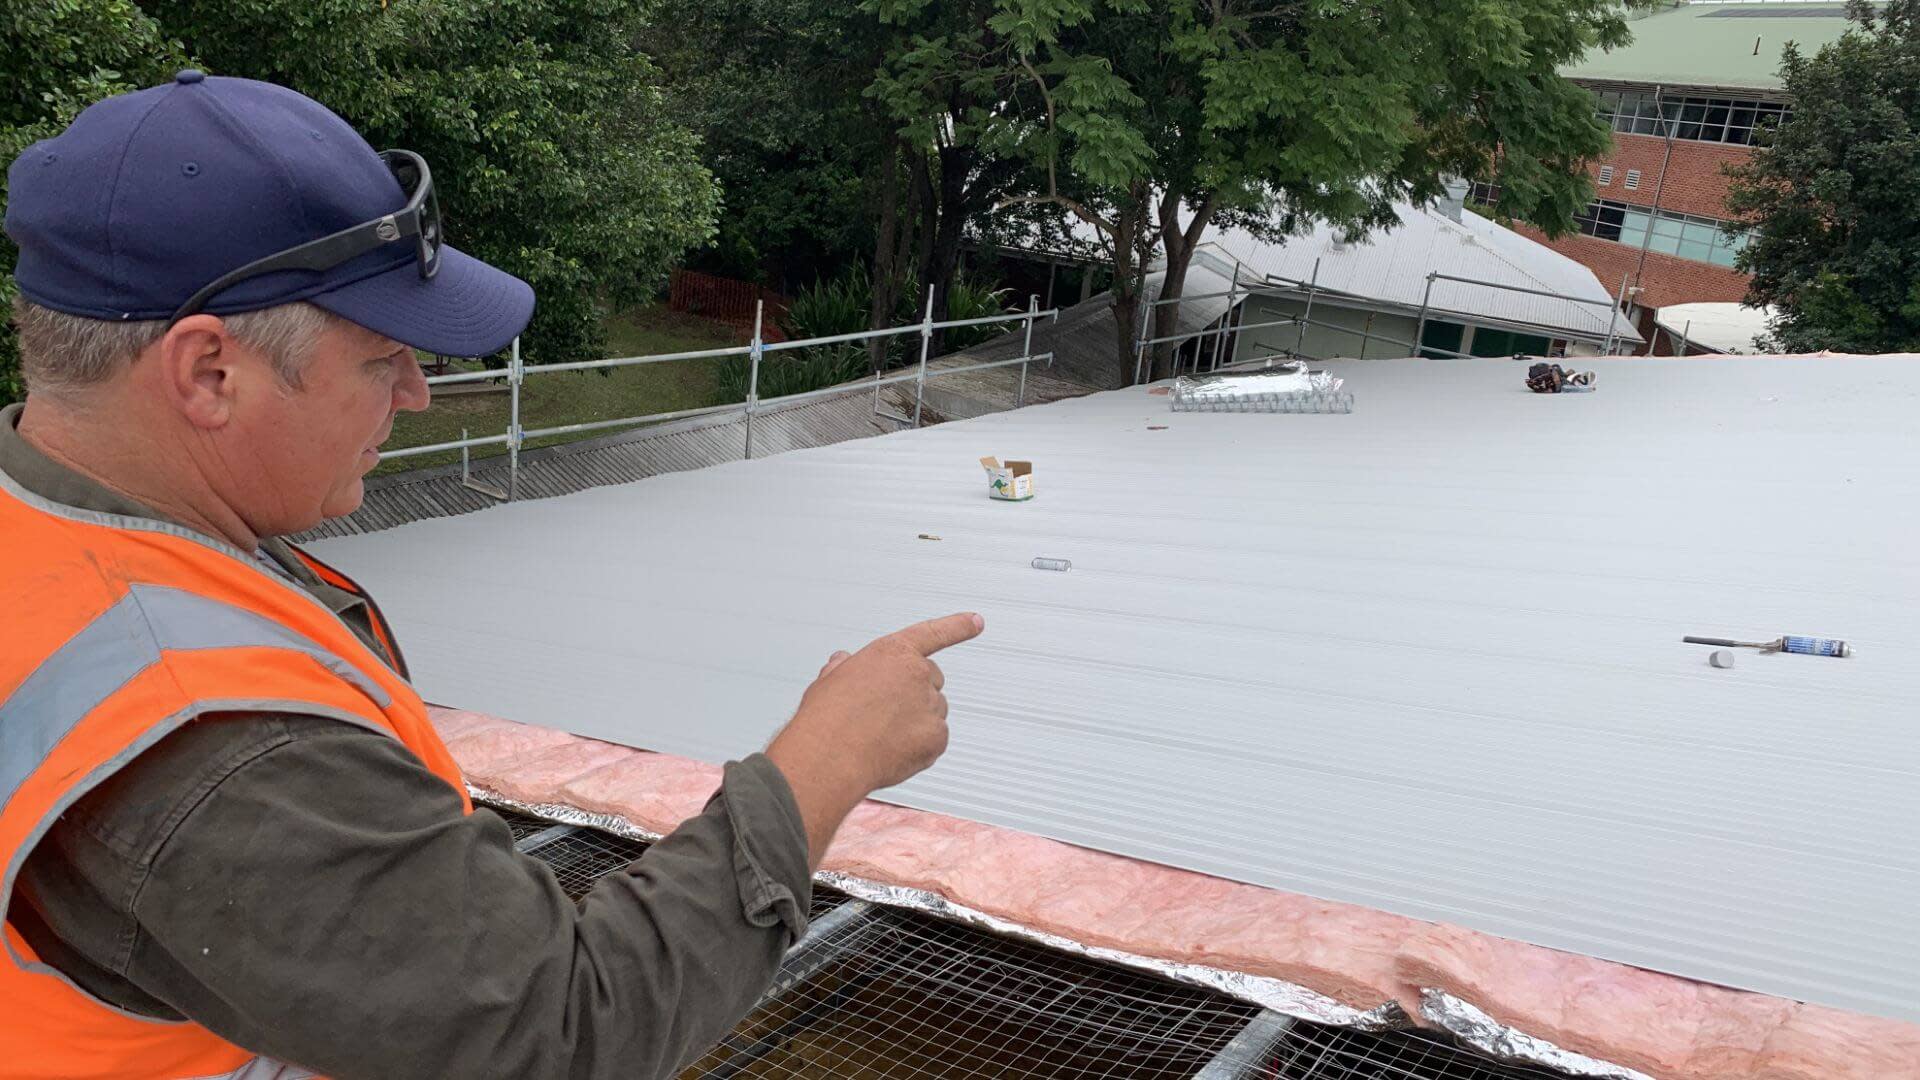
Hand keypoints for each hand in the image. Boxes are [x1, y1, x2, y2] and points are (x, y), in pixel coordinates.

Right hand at [765, 612, 984, 865]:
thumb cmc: (825, 719)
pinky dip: (920, 747)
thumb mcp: (829, 681)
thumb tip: (843, 661)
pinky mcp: (937, 737)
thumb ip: (845, 667)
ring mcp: (930, 704)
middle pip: (933, 680)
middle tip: (886, 713)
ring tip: (881, 735)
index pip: (933, 633)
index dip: (958, 626)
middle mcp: (917, 673)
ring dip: (916, 721)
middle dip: (916, 693)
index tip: (976, 621)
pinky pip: (936, 740)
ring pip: (934, 712)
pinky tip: (892, 751)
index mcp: (892, 652)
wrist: (829, 756)